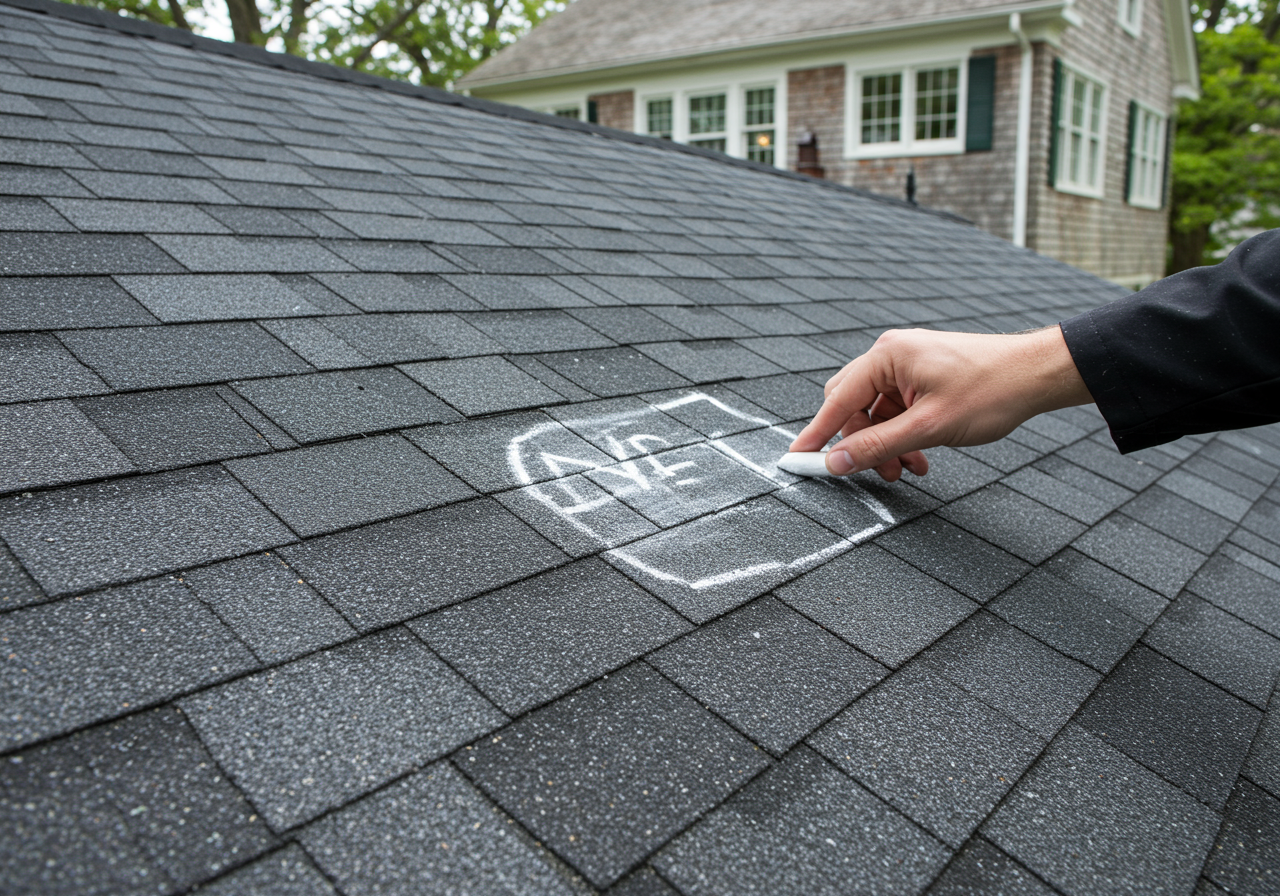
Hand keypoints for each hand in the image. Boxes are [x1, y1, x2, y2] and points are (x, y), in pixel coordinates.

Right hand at [790, 326, 1093, 480]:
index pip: (838, 400)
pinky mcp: (922, 378)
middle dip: (862, 445)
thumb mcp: (929, 427)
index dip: (817, 434)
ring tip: (909, 469)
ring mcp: (907, 366)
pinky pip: (897, 412)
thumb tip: (836, 462)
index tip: (798, 458)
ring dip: (886, 446)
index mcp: (887, 356)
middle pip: (853, 407)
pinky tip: (920, 457)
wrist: (1036, 376)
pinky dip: (903, 437)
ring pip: (876, 415)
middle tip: (877, 473)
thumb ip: (877, 447)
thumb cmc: (991, 390)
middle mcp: (892, 356)